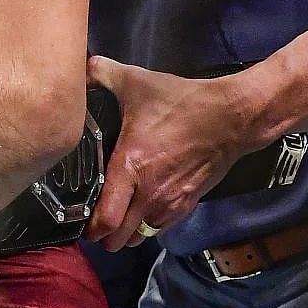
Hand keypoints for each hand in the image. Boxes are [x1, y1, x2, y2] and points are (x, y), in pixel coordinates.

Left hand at [84, 56, 256, 250]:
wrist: (230, 117)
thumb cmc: (182, 102)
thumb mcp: (136, 81)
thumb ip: (101, 73)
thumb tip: (79, 68)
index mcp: (131, 167)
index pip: (106, 219)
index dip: (89, 227)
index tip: (77, 221)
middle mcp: (150, 193)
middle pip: (119, 239)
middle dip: (103, 237)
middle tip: (92, 223)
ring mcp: (170, 203)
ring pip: (139, 237)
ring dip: (125, 233)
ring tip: (114, 217)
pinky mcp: (187, 204)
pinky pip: (160, 228)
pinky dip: (146, 226)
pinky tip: (140, 208)